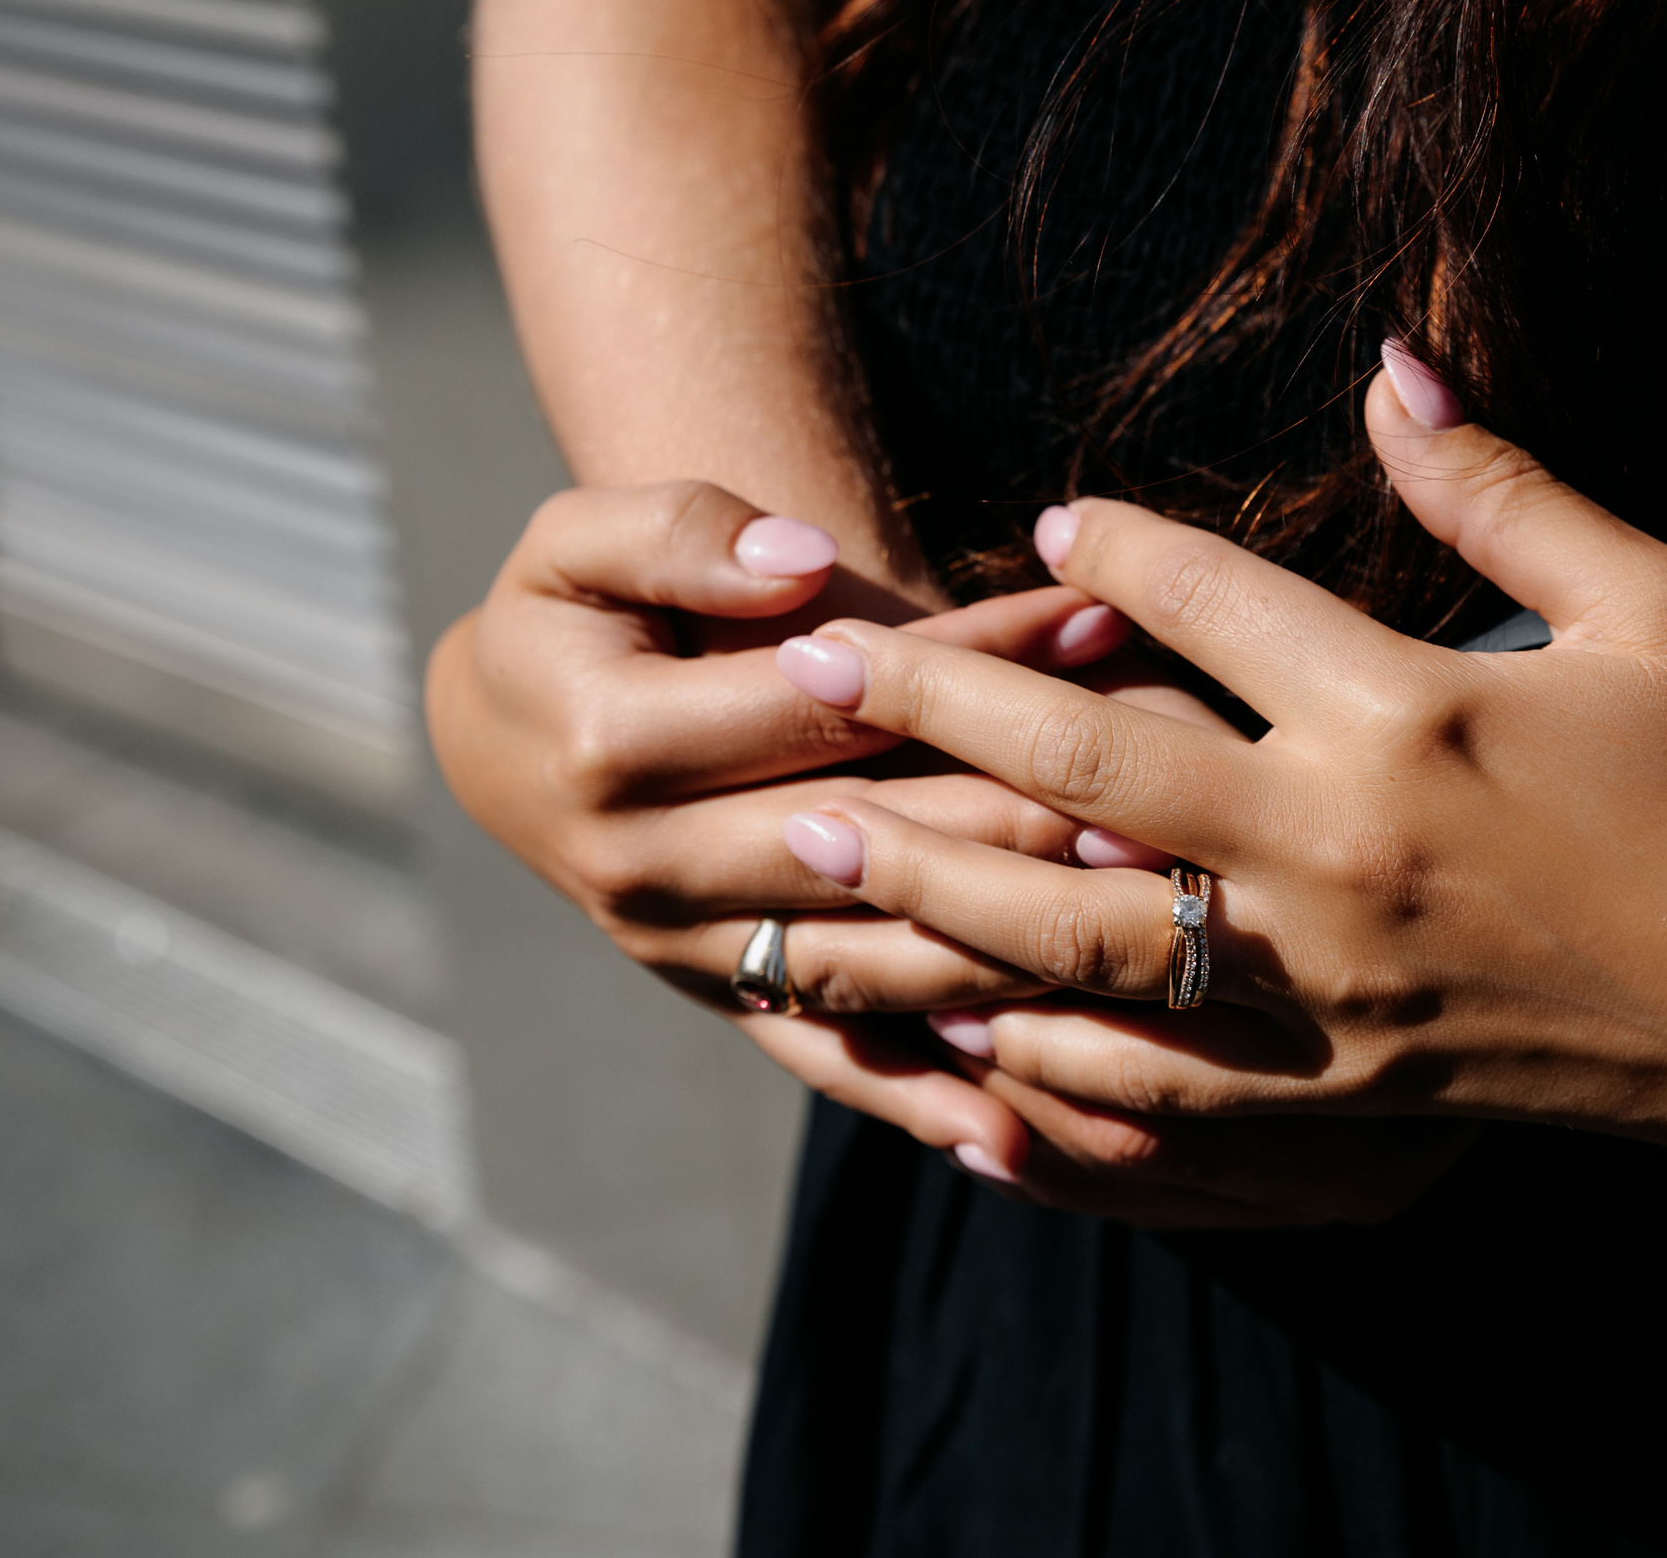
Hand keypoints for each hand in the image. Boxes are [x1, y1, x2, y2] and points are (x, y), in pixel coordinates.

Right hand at [428, 479, 1142, 1171]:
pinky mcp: (721, 1000)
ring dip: (998, 958)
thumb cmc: (567, 620)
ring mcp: (684, 953)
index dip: (963, 664)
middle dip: (1016, 821)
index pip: (820, 703)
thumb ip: (679, 531)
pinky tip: (1023, 1136)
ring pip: (862, 965)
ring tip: (1137, 933)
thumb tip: (800, 561)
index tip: (1098, 620)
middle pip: (862, 848)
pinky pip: (827, 1057)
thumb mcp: (574, 543)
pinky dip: (919, 1100)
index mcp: (611, 746)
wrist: (506, 745)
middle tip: (1159, 801)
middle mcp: (643, 870)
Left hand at [771, 356, 1666, 1197]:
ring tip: (811, 833)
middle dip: (926, 702)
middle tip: (798, 663)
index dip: (1109, 544)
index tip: (1046, 522)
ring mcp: (1325, 984)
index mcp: (1410, 709)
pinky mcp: (1339, 1092)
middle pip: (1081, 763)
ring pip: (1074, 934)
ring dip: (929, 880)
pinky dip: (1043, 1062)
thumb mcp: (1653, 604)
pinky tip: (952, 1032)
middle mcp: (1340, 847)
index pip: (1206, 597)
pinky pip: (1155, 1085)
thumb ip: (1500, 485)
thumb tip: (1381, 360)